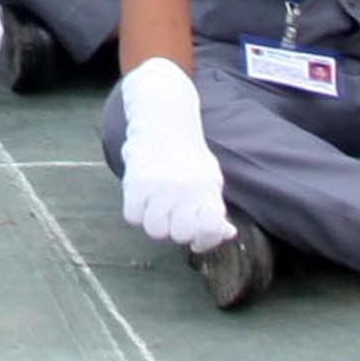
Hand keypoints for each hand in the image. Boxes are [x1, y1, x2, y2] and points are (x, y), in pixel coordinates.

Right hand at [116, 58, 235, 250]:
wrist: (162, 122)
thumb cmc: (188, 157)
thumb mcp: (210, 178)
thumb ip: (216, 208)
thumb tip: (227, 233)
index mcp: (207, 188)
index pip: (210, 229)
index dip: (205, 238)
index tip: (198, 233)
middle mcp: (184, 188)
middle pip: (179, 235)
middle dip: (176, 229)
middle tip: (174, 215)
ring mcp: (159, 185)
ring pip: (154, 229)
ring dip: (155, 222)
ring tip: (157, 207)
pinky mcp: (135, 180)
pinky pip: (132, 216)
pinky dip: (136, 212)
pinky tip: (142, 200)